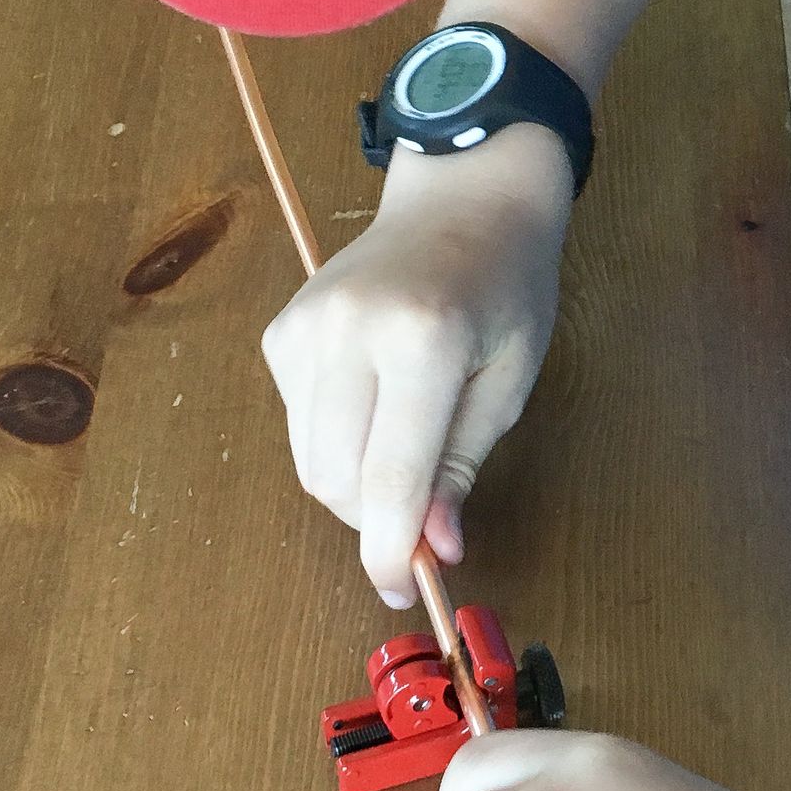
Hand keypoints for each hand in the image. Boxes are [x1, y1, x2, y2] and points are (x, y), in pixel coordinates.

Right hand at [262, 127, 569, 605]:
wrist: (463, 201)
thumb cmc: (504, 288)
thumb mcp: (508, 382)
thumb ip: (462, 465)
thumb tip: (431, 547)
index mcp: (422, 341)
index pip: (387, 479)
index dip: (388, 550)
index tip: (401, 589)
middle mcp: (349, 332)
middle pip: (335, 481)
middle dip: (375, 518)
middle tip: (424, 511)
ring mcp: (305, 328)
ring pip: (308, 461)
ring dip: (354, 484)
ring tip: (406, 444)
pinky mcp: (283, 331)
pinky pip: (297, 423)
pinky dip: (334, 439)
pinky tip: (375, 401)